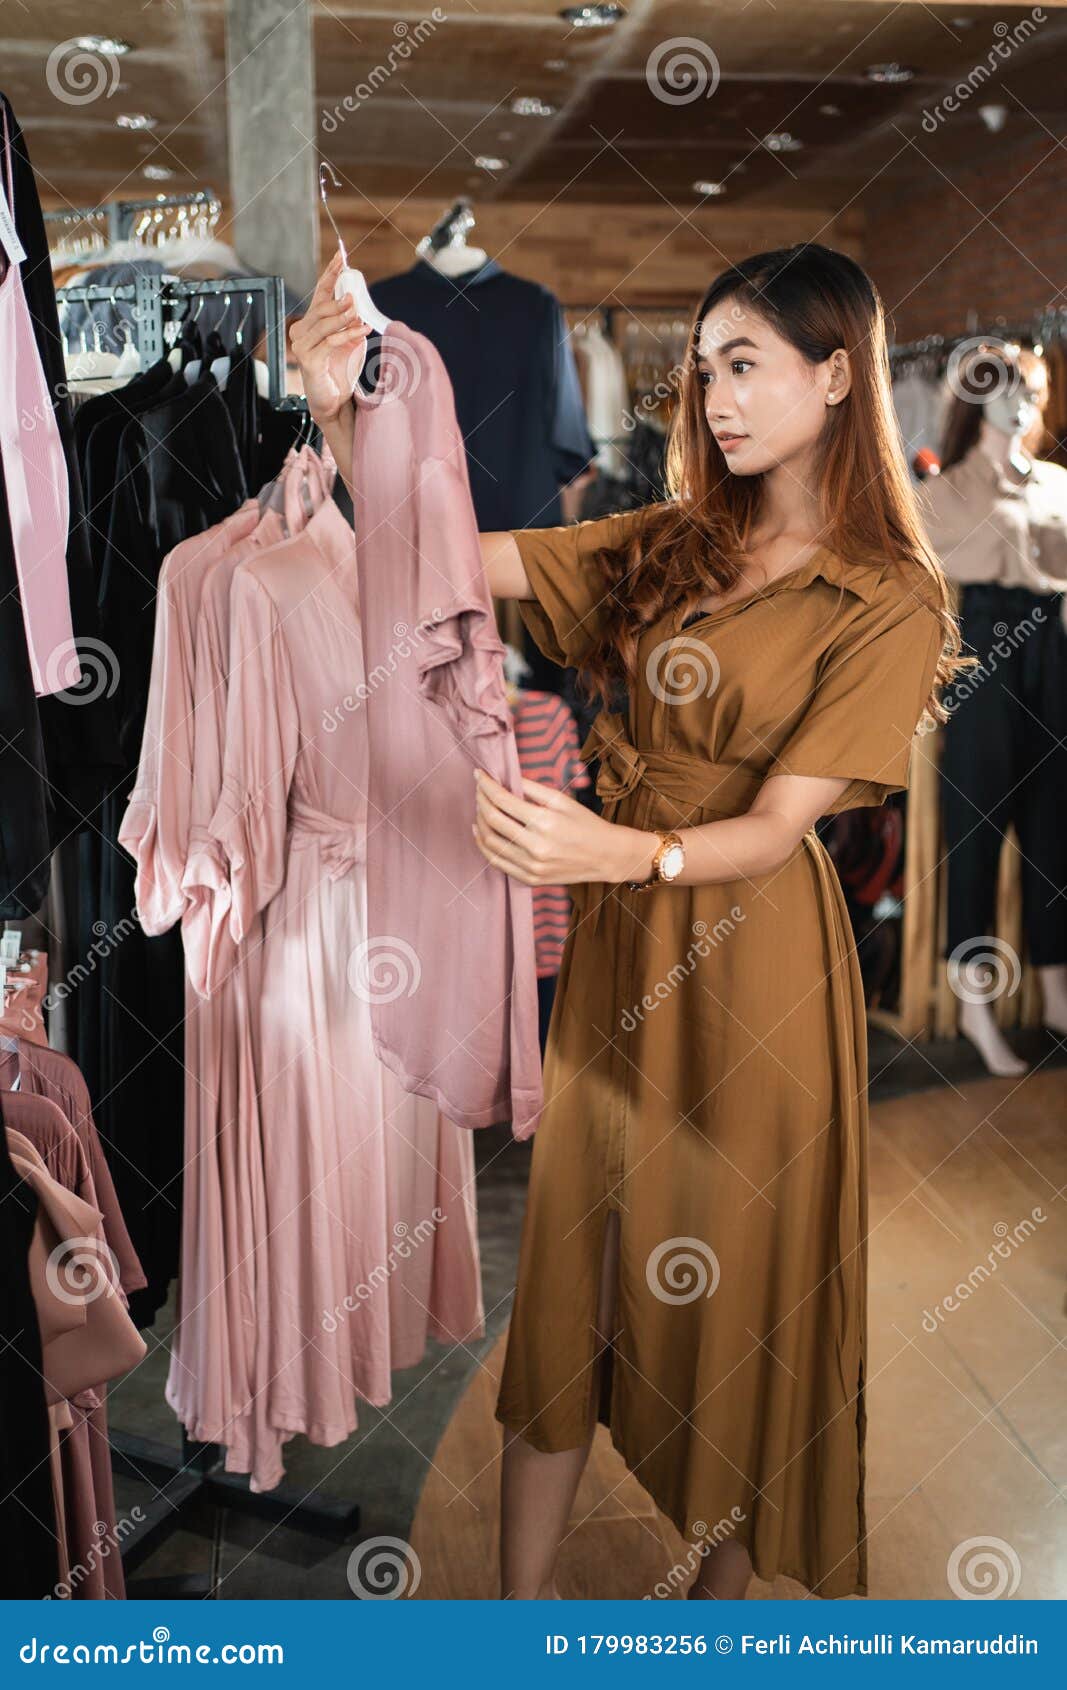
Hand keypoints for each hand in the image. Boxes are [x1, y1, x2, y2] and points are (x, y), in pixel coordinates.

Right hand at [288, 251, 370, 424]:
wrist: (334, 402)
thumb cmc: (341, 371)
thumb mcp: (351, 341)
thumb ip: (351, 322)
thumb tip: (356, 304)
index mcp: (312, 322)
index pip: (320, 292)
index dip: (330, 273)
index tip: (341, 255)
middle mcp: (302, 331)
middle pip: (321, 306)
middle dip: (339, 299)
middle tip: (354, 296)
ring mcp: (302, 345)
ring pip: (324, 322)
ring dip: (344, 316)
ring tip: (359, 314)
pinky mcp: (308, 360)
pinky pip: (330, 341)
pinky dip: (348, 334)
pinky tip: (361, 331)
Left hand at [471, 768, 654, 885]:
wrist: (605, 856)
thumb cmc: (586, 824)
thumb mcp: (563, 800)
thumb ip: (533, 789)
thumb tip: (507, 779)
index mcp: (545, 822)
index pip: (503, 800)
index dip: (486, 785)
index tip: (479, 774)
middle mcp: (535, 846)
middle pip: (492, 820)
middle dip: (480, 800)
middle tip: (478, 789)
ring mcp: (531, 866)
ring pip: (490, 843)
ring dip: (479, 822)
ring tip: (480, 807)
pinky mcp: (530, 879)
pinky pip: (497, 862)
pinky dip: (484, 846)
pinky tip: (481, 832)